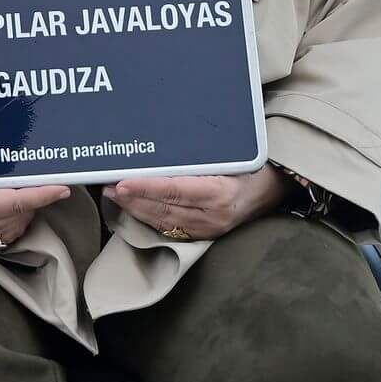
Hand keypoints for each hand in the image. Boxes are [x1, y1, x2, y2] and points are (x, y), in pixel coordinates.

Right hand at [0, 176, 70, 258]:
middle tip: (32, 179)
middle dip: (31, 197)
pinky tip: (6, 211)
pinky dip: (11, 223)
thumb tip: (20, 170)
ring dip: (23, 211)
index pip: (16, 201)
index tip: (62, 188)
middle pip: (20, 214)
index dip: (42, 194)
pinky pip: (4, 238)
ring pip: (16, 227)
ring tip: (14, 194)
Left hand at [104, 168, 284, 241]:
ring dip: (135, 208)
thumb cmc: (251, 164)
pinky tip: (134, 207)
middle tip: (106, 184)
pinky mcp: (204, 235)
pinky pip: (170, 227)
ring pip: (163, 221)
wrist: (273, 190)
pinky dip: (148, 217)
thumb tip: (162, 146)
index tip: (121, 182)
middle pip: (163, 208)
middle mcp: (213, 216)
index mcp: (220, 194)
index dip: (145, 187)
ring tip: (113, 193)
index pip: (174, 191)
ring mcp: (208, 229)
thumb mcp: (230, 155)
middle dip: (132, 198)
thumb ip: (198, 156)